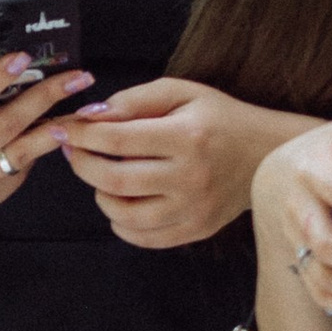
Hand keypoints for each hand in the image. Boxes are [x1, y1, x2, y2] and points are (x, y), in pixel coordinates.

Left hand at [60, 79, 301, 249]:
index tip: (63, 129)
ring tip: (102, 176)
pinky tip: (121, 201)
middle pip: (114, 180)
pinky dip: (120, 223)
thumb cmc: (220, 118)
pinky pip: (143, 237)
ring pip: (124, 214)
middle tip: (73, 152)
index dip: (82, 135)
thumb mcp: (182, 93)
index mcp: (186, 136)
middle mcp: (190, 176)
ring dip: (100, 194)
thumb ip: (134, 100)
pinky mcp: (196, 230)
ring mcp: (193, 208)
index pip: (118, 140)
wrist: (268, 154)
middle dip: (81, 164)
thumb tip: (90, 117)